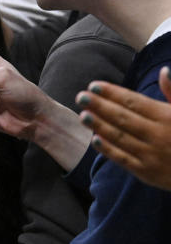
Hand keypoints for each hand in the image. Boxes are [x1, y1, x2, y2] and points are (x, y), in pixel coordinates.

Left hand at [77, 67, 170, 190]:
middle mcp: (159, 135)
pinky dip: (108, 149)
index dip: (112, 93)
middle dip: (100, 106)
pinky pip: (123, 159)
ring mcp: (152, 155)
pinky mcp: (147, 172)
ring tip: (83, 115)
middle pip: (123, 118)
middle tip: (81, 97)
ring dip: (99, 126)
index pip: (134, 102)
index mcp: (167, 117)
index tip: (93, 86)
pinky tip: (94, 139)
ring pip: (120, 137)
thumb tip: (164, 70)